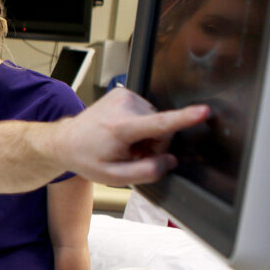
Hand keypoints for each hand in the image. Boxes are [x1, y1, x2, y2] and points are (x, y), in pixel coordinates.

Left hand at [58, 88, 208, 185]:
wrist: (65, 141)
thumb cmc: (87, 158)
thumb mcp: (114, 177)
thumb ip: (146, 172)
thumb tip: (170, 161)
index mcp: (121, 128)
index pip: (159, 123)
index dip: (184, 118)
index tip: (203, 110)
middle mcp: (123, 107)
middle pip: (161, 129)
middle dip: (153, 145)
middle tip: (131, 154)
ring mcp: (123, 96)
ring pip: (155, 120)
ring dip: (146, 136)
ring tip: (124, 144)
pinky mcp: (124, 92)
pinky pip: (147, 112)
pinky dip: (140, 125)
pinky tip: (123, 133)